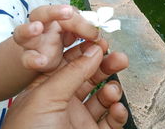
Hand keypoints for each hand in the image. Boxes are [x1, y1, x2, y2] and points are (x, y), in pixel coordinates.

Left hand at [2, 44, 128, 128]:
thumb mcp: (46, 97)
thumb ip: (72, 72)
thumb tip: (93, 50)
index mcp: (47, 87)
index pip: (71, 62)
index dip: (87, 50)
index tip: (102, 42)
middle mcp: (64, 101)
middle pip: (90, 76)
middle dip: (106, 66)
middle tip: (119, 58)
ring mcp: (78, 118)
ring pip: (103, 97)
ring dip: (113, 89)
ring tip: (113, 90)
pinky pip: (111, 120)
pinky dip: (118, 113)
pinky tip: (117, 109)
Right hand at [13, 5, 99, 71]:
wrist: (42, 64)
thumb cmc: (64, 51)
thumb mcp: (82, 48)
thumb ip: (93, 46)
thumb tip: (112, 51)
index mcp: (59, 21)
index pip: (68, 14)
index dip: (81, 21)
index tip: (96, 34)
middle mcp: (44, 28)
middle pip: (43, 14)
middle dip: (54, 12)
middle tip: (67, 12)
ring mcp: (32, 43)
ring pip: (23, 32)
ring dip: (29, 29)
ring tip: (36, 28)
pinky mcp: (28, 59)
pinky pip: (26, 57)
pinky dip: (32, 59)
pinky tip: (40, 61)